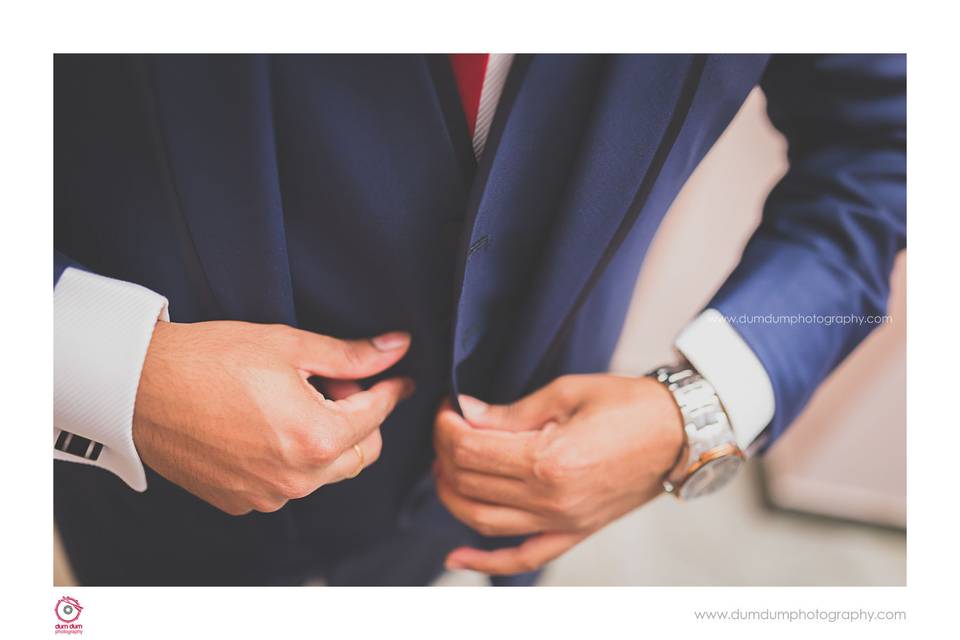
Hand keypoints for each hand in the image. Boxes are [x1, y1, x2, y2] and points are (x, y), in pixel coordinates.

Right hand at [133, 320, 413, 514]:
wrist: (138, 387)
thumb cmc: (211, 359)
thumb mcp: (289, 346)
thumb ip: (351, 354)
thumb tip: (397, 347)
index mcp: (317, 438)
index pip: (377, 415)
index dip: (390, 390)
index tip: (397, 379)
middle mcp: (297, 479)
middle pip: (361, 453)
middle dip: (359, 418)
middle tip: (331, 384)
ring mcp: (267, 496)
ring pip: (326, 472)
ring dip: (326, 440)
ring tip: (294, 402)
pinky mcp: (240, 502)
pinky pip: (287, 485)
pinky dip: (291, 459)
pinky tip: (265, 426)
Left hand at [433, 374, 682, 574]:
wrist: (678, 434)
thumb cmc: (628, 405)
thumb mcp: (567, 392)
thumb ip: (512, 411)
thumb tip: (467, 413)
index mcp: (549, 459)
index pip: (469, 449)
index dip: (446, 426)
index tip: (447, 408)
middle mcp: (551, 499)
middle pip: (468, 482)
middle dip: (444, 453)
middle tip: (447, 429)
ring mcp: (562, 522)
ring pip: (481, 520)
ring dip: (450, 494)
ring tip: (445, 468)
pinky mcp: (573, 533)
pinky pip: (522, 558)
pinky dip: (484, 562)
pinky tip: (456, 557)